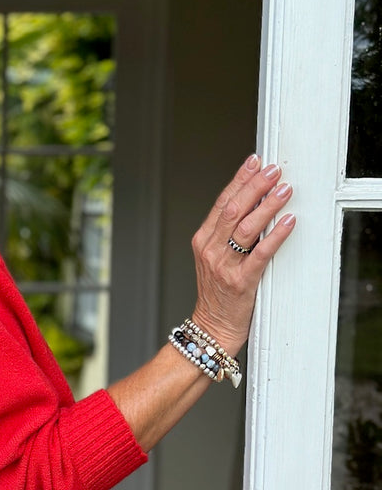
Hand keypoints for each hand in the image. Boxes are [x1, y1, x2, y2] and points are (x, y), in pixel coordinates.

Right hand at [189, 154, 295, 355]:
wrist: (212, 327)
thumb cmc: (217, 294)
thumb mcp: (214, 259)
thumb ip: (227, 234)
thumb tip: (253, 204)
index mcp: (202, 241)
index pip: (222, 202)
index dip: (239, 179)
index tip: (255, 162)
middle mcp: (211, 251)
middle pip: (233, 210)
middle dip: (255, 186)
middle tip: (274, 171)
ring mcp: (224, 267)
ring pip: (246, 228)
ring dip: (267, 206)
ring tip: (284, 190)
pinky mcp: (241, 282)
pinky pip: (261, 253)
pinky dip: (276, 235)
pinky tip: (289, 221)